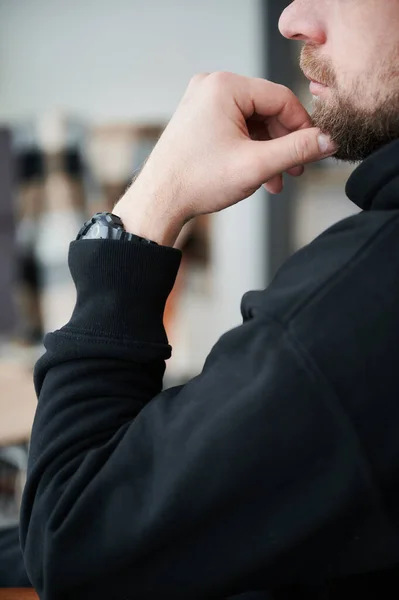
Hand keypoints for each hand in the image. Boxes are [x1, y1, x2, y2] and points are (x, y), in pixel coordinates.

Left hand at [114, 72, 336, 245]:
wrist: (159, 201)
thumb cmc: (196, 181)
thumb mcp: (257, 165)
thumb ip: (297, 150)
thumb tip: (328, 141)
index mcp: (224, 87)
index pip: (280, 98)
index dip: (302, 126)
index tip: (314, 150)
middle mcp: (211, 87)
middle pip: (266, 110)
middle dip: (283, 143)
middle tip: (297, 170)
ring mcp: (202, 103)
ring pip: (252, 123)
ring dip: (268, 151)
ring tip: (277, 180)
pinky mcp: (198, 119)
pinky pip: (236, 129)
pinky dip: (250, 150)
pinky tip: (259, 176)